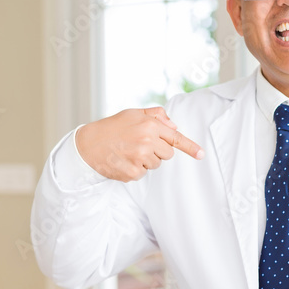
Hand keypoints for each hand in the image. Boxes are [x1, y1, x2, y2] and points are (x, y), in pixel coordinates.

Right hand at [75, 107, 203, 181]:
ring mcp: (139, 158)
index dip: (190, 147)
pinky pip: (143, 174)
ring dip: (146, 160)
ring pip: (156, 165)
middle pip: (167, 154)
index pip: (175, 138)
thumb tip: (174, 127)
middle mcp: (146, 141)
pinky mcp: (132, 173)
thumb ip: (156, 115)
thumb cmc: (112, 127)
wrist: (87, 144)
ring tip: (128, 151)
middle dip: (158, 151)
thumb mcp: (133, 113)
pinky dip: (135, 169)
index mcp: (149, 125)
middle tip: (139, 144)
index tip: (201, 155)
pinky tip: (123, 161)